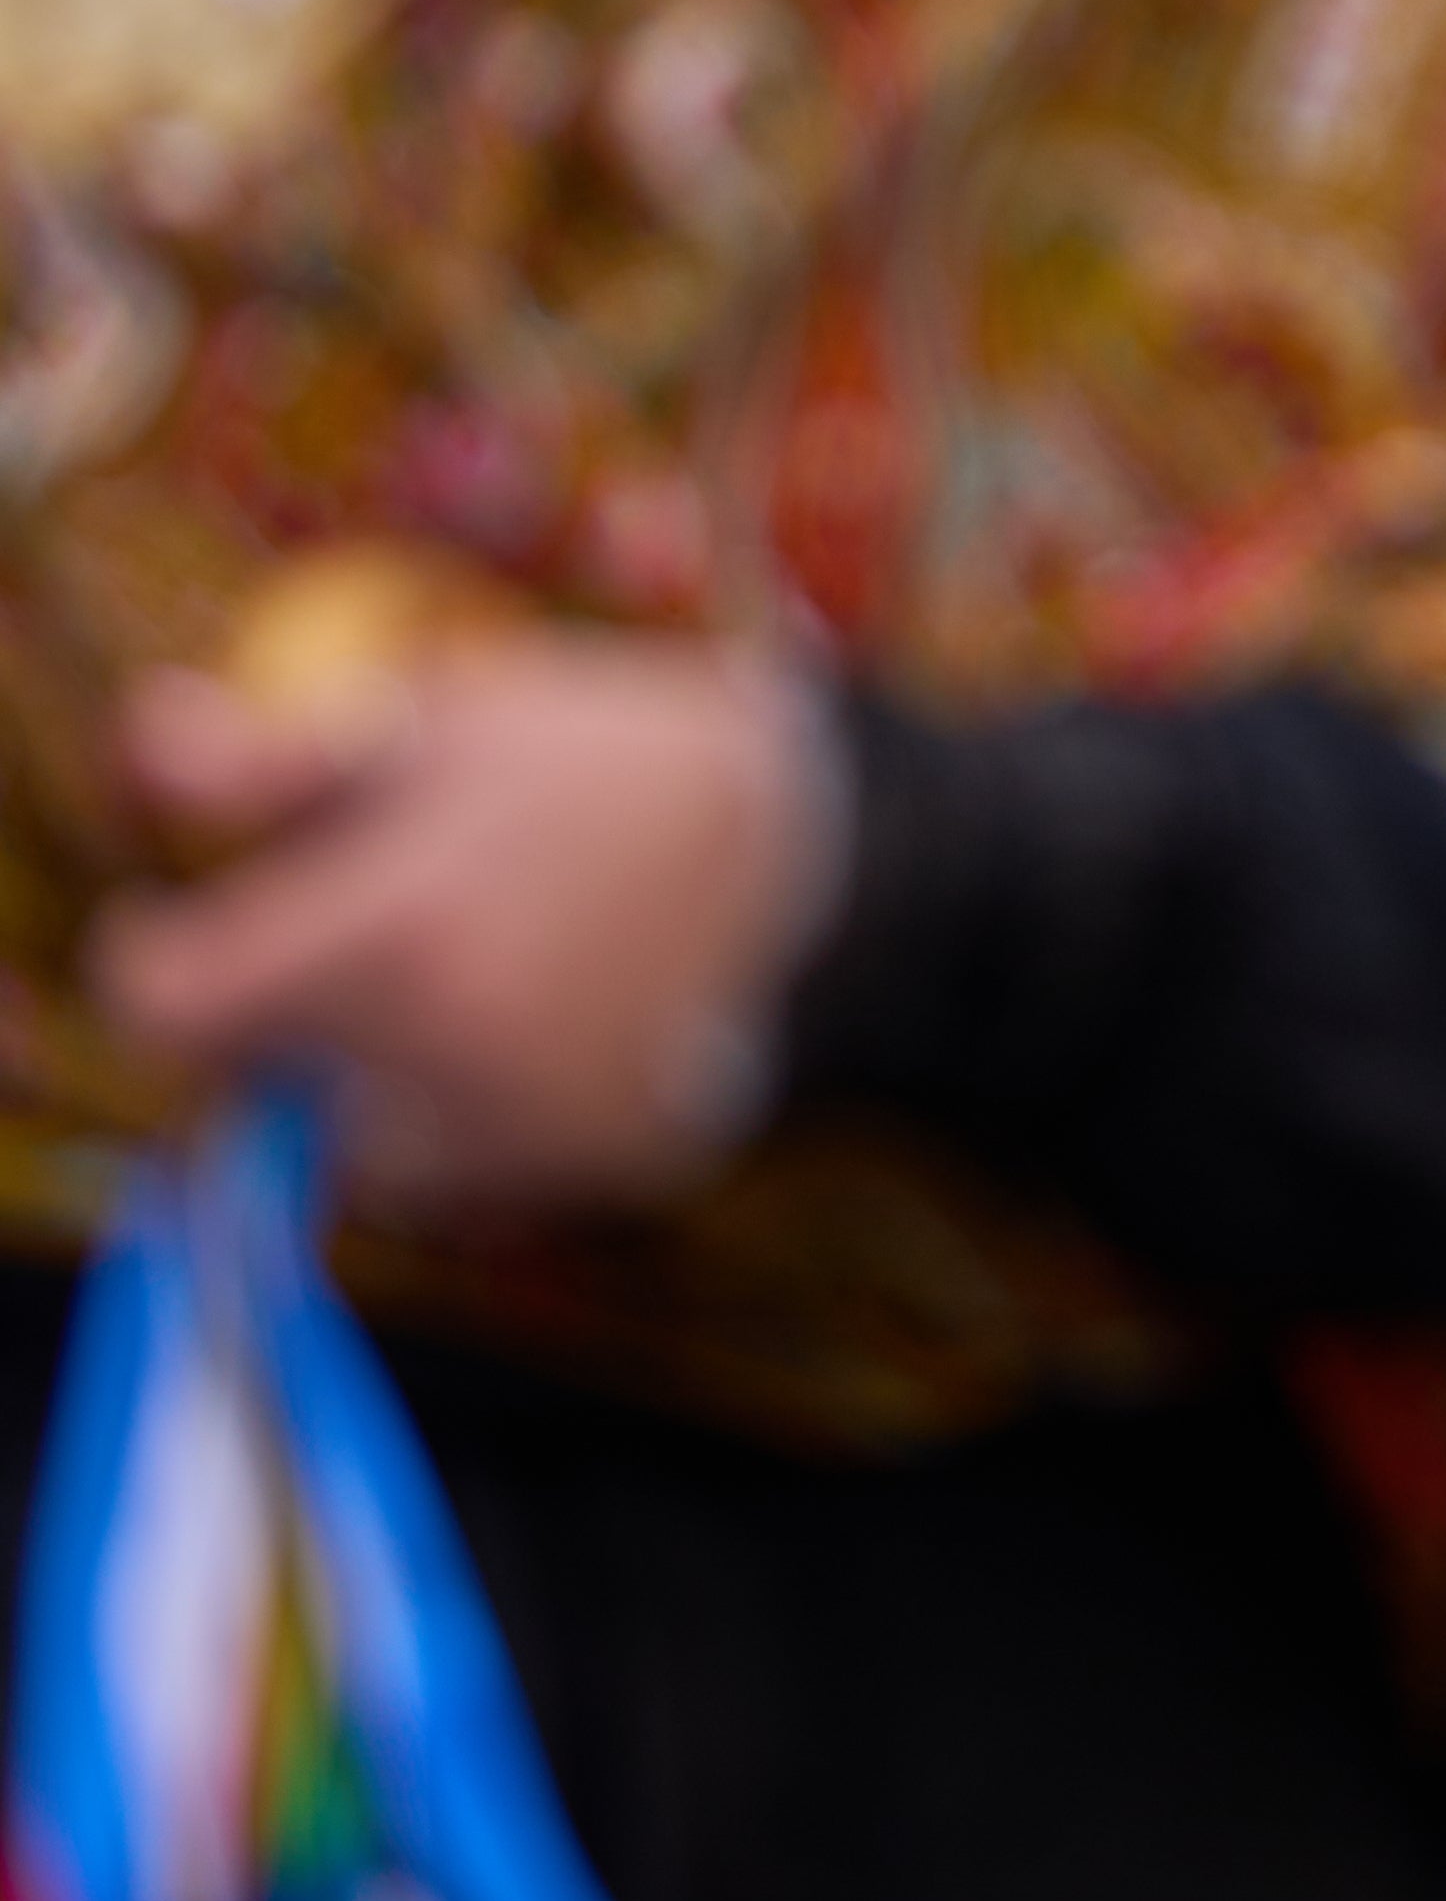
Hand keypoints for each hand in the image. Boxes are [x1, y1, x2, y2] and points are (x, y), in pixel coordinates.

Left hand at [90, 638, 826, 1212]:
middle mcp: (444, 1058)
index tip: (196, 928)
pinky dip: (477, 1122)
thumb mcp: (454, 722)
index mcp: (390, 933)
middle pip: (259, 1087)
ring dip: (374, 1081)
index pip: (172, 1008)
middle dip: (284, 1019)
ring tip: (469, 981)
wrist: (843, 858)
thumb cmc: (634, 767)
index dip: (165, 963)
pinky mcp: (590, 1174)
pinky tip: (548, 1030)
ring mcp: (526, 1132)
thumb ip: (280, 760)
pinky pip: (475, 1178)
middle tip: (365, 938)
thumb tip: (148, 746)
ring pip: (359, 1146)